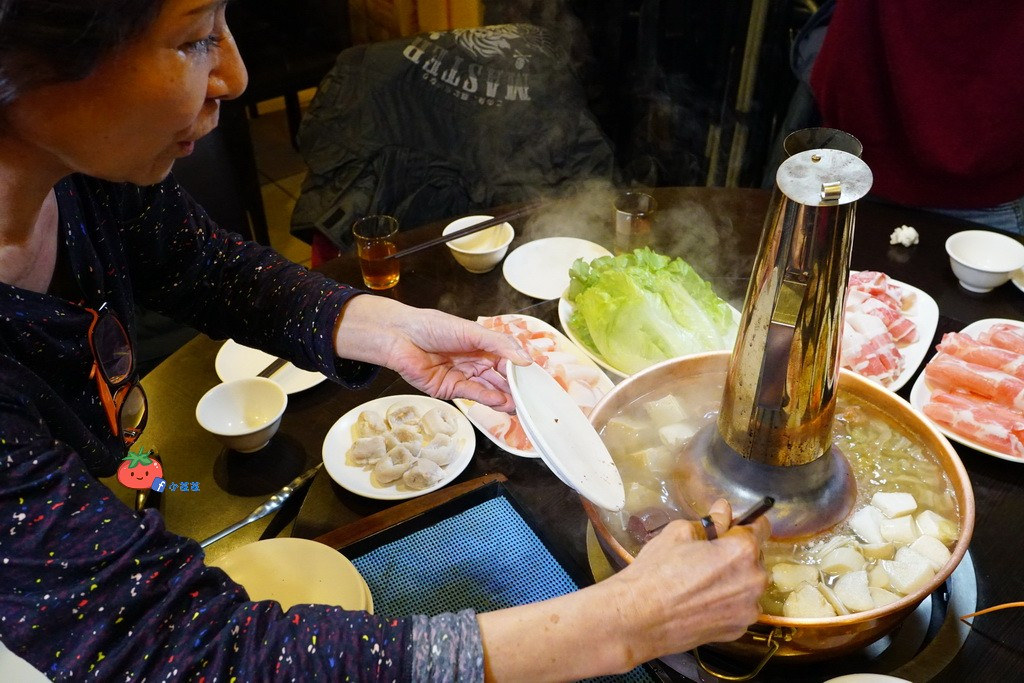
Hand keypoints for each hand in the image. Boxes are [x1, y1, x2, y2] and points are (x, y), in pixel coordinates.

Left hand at [335, 296, 531, 411]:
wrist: (401, 337)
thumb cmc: (434, 326)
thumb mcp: (472, 331)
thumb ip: (500, 344)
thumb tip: (526, 359)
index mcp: (483, 345)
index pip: (509, 359)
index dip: (522, 368)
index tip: (537, 377)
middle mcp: (476, 361)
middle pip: (501, 377)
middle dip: (517, 387)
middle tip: (533, 397)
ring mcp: (464, 376)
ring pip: (490, 389)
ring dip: (506, 397)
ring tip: (522, 405)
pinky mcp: (451, 389)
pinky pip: (474, 395)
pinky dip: (489, 399)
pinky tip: (503, 401)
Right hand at [605, 499, 769, 662]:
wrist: (639, 618)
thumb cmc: (656, 572)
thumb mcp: (678, 533)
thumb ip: (711, 521)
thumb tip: (723, 510)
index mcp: (741, 550)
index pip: (761, 527)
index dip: (745, 524)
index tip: (734, 527)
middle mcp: (754, 580)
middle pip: (755, 558)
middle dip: (736, 555)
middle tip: (706, 558)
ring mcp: (748, 609)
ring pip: (748, 585)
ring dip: (734, 580)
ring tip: (702, 583)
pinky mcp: (738, 629)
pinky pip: (740, 608)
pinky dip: (727, 603)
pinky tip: (702, 602)